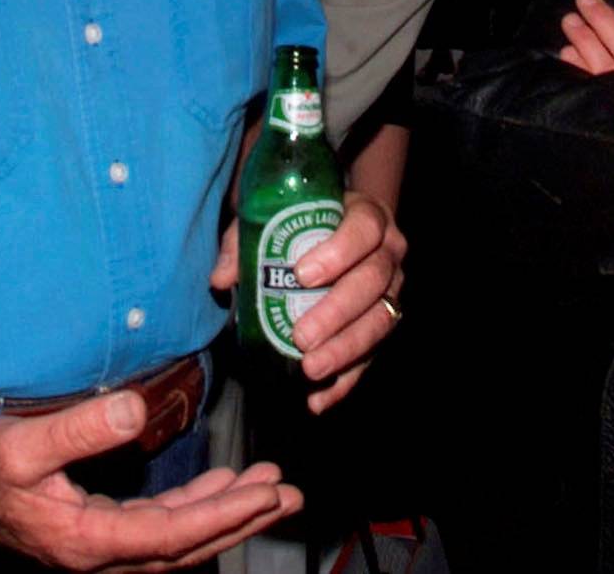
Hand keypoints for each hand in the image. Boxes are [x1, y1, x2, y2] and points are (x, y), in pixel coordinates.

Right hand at [0, 390, 300, 570]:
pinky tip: (219, 490)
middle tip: (288, 494)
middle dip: (239, 519)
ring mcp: (97, 547)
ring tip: (268, 488)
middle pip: (184, 547)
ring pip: (176, 541)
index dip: (221, 516)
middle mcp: (96, 554)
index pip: (169, 535)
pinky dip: (194, 512)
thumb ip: (80, 430)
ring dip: (223, 514)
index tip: (265, 493)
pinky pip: (158, 530)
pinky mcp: (95, 533)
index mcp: (83, 540)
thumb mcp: (23, 444)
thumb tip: (136, 411)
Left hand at [211, 190, 406, 414]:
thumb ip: (244, 242)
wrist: (337, 228)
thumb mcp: (273, 218)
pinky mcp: (386, 323)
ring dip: (346, 349)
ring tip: (310, 370)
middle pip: (373, 280)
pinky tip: (318, 399)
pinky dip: (346, 381)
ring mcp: (393, 289)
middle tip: (302, 336)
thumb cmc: (301, 222)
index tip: (302, 274)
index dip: (338, 252)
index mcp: (367, 215)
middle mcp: (389, 252)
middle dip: (337, 311)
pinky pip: (374, 355)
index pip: (364, 229)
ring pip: (381, 320)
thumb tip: (220, 280)